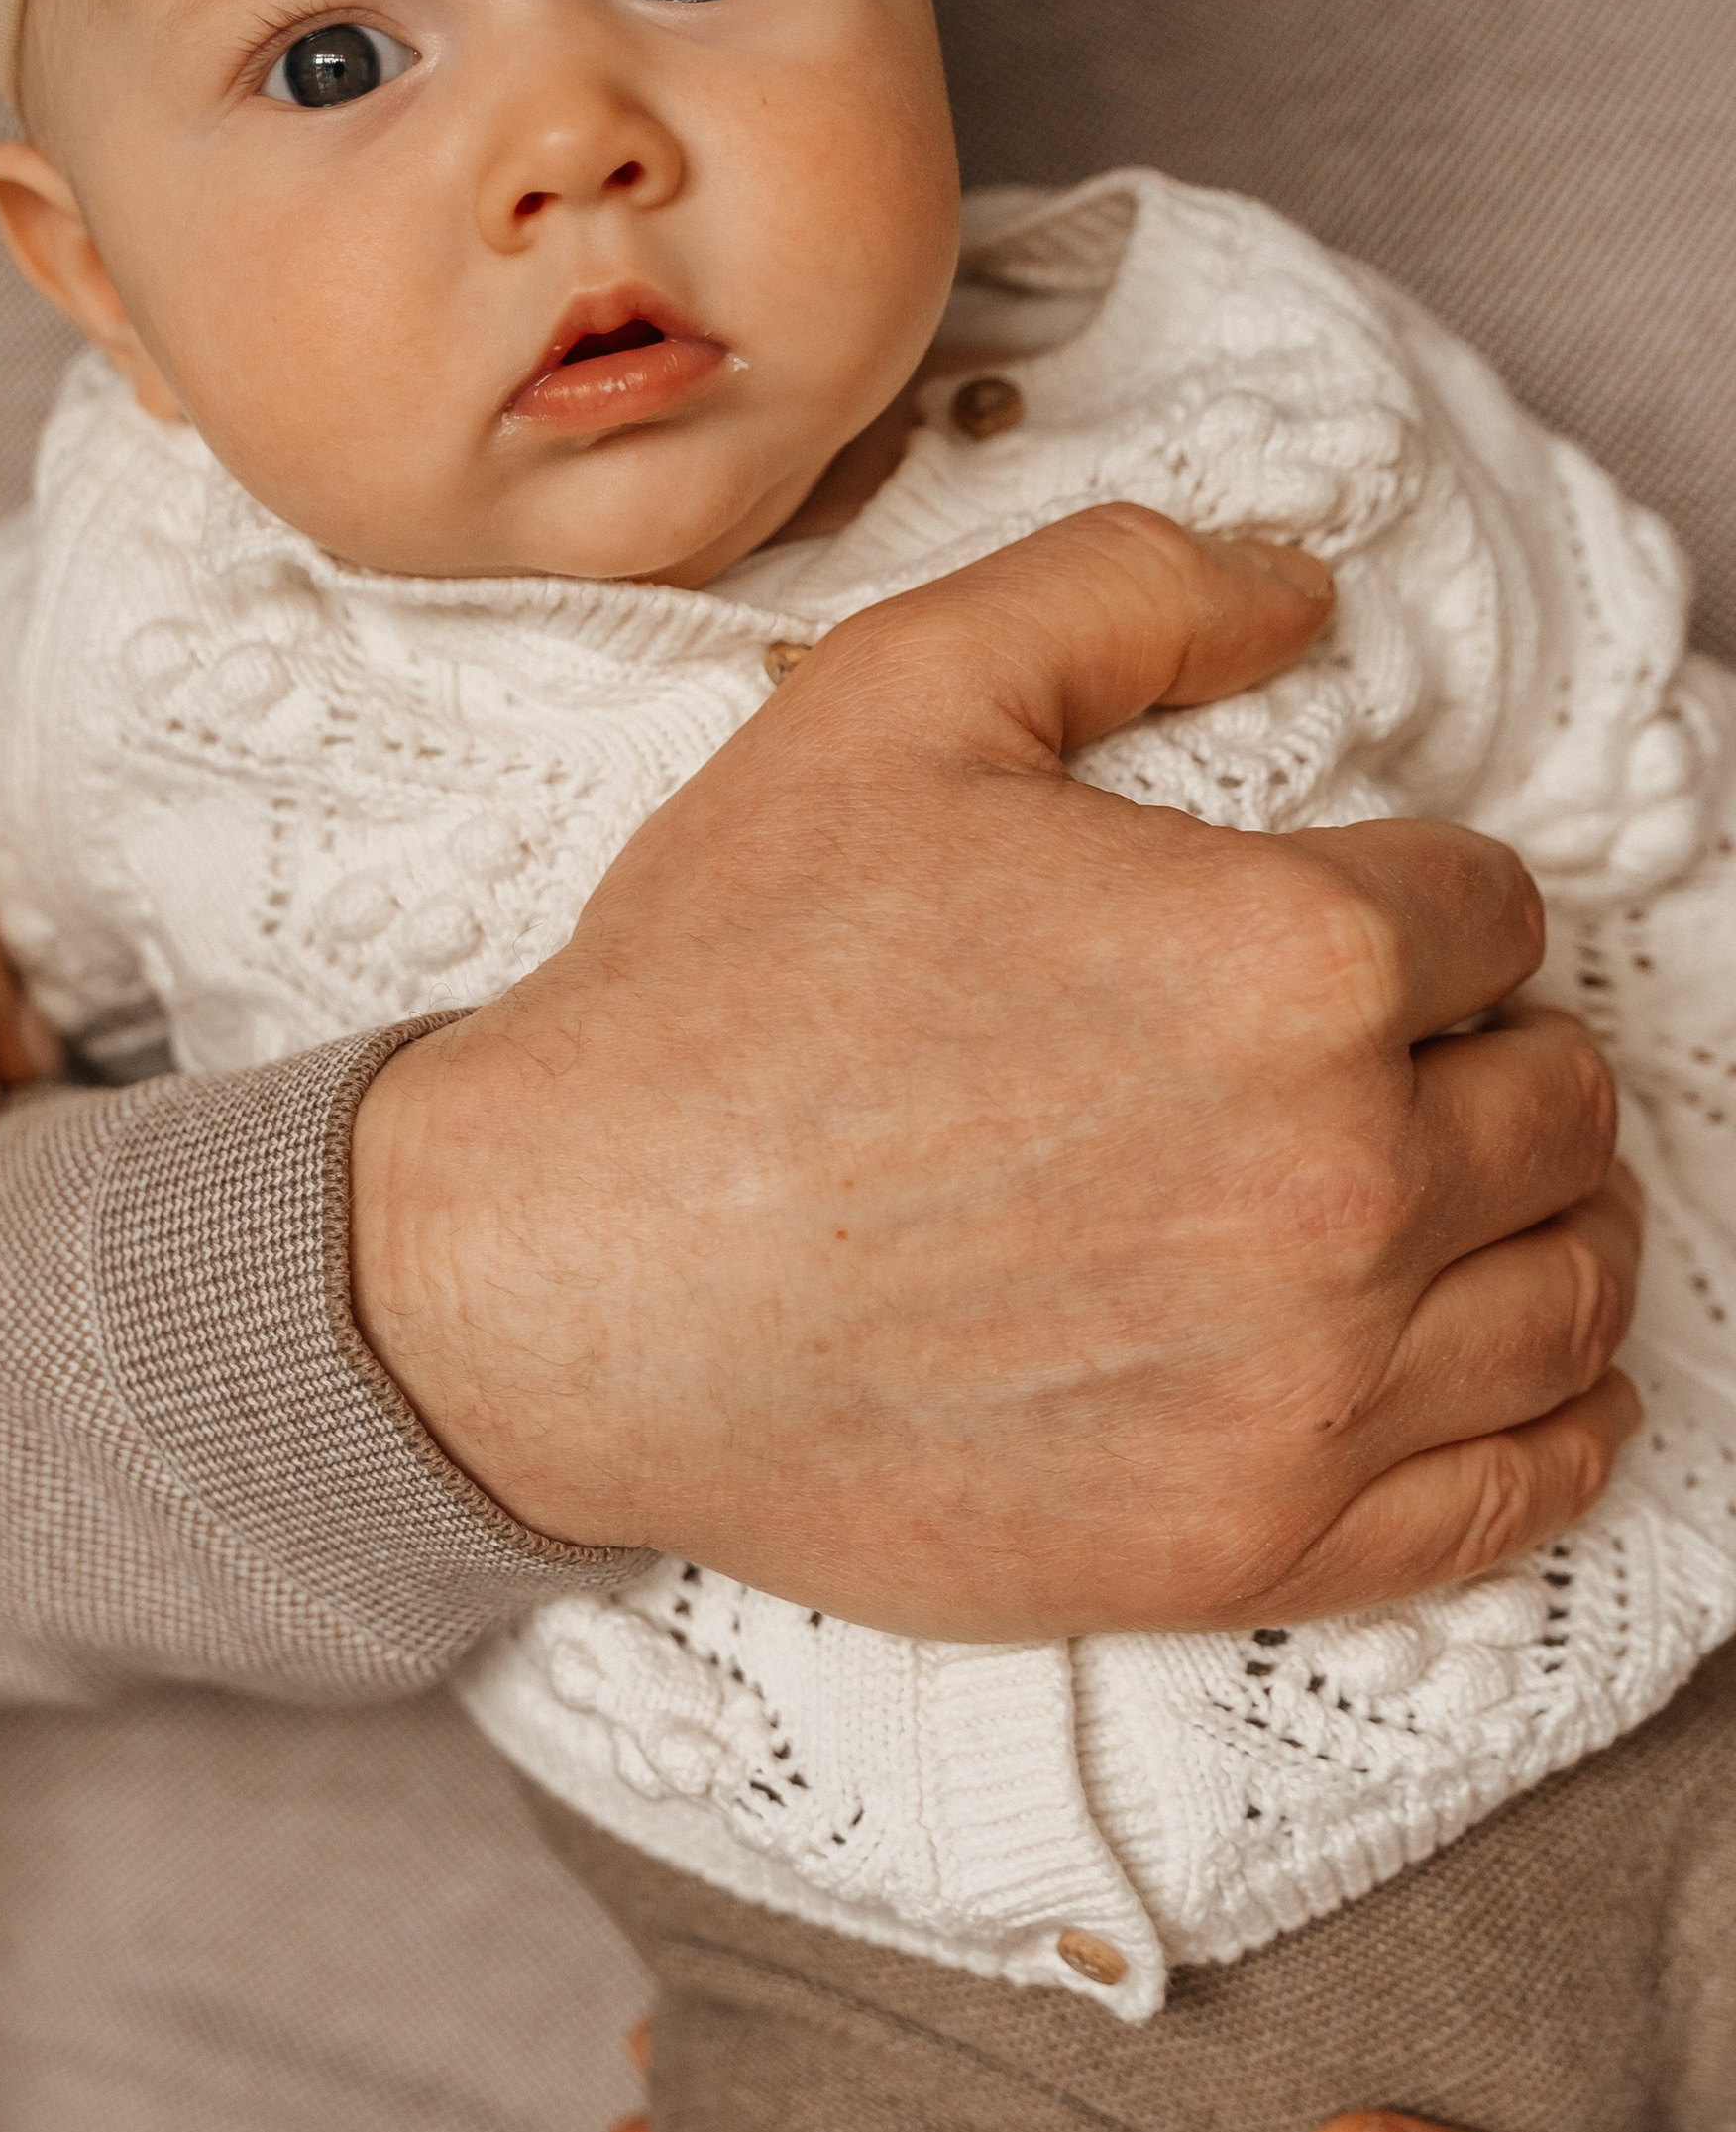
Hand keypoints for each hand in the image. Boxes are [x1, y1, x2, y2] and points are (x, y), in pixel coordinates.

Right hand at [353, 511, 1636, 1634]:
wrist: (561, 1282)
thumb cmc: (714, 1002)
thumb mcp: (894, 703)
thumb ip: (1127, 591)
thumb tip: (1305, 589)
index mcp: (1289, 959)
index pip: (1495, 914)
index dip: (1419, 906)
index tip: (1341, 939)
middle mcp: (1337, 1179)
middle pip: (1556, 1100)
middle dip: (1486, 1058)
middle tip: (1384, 1066)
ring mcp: (1303, 1386)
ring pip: (1570, 1287)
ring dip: (1537, 1224)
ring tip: (1453, 1204)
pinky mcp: (1247, 1543)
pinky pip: (1523, 1486)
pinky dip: (1556, 1421)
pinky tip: (1510, 1371)